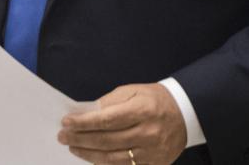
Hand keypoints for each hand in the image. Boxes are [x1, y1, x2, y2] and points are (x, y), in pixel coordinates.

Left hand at [59, 83, 186, 163]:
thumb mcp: (133, 91)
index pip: (107, 119)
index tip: (66, 121)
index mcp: (143, 110)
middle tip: (63, 136)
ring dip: (88, 153)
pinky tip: (91, 157)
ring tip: (73, 147)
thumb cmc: (154, 100)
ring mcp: (151, 152)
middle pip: (107, 140)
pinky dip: (104, 163)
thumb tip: (85, 114)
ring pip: (112, 158)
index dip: (84, 122)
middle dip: (81, 139)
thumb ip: (110, 102)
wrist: (186, 114)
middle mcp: (148, 133)